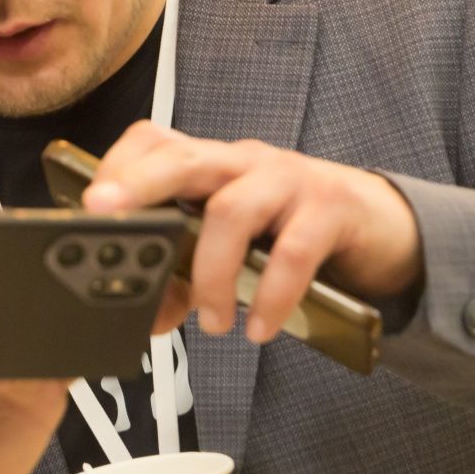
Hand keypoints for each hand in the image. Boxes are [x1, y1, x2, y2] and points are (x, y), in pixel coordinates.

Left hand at [84, 121, 422, 339]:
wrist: (385, 228)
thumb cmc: (296, 232)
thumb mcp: (237, 248)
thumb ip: (190, 273)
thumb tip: (148, 314)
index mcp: (213, 164)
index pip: (154, 143)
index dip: (117, 169)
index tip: (89, 209)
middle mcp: (245, 162)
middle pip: (183, 158)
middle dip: (137, 186)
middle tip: (104, 219)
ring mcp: (289, 179)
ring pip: (232, 209)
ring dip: (211, 273)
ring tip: (212, 323)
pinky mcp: (331, 207)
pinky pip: (293, 251)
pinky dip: (271, 296)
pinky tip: (261, 329)